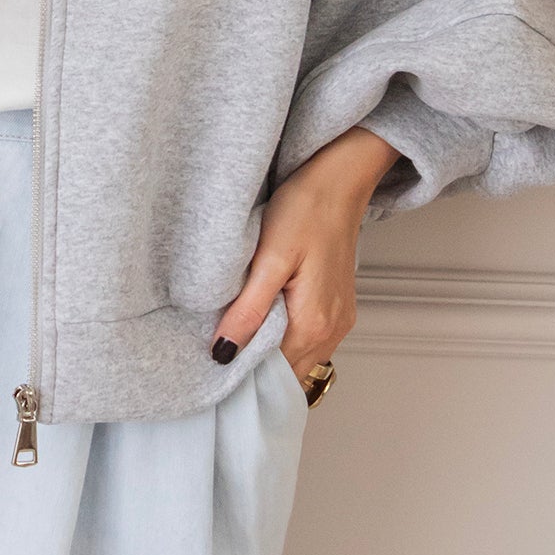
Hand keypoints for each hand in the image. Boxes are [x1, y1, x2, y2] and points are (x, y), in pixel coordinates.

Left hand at [212, 125, 395, 385]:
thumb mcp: (269, 259)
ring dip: (271, 353)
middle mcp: (332, 331)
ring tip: (241, 333)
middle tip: (221, 350)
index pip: (273, 374)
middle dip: (256, 368)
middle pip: (288, 371)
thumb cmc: (306, 210)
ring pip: (299, 358)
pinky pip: (310, 340)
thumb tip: (224, 354)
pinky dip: (287, 338)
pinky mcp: (338, 308)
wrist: (339, 181)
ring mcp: (338, 321)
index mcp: (313, 323)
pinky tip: (266, 319)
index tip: (215, 362)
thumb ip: (248, 311)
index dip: (243, 374)